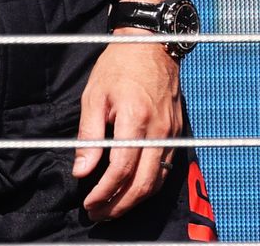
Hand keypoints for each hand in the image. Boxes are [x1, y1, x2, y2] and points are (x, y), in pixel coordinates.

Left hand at [73, 31, 183, 218]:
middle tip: (98, 214)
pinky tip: (131, 190)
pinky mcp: (177, 133)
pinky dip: (148, 185)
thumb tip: (82, 170)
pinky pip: (165, 169)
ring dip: (134, 200)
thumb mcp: (94, 96)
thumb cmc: (118, 67)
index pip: (121, 168)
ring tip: (112, 208)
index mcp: (135, 119)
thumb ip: (89, 136)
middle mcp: (158, 130)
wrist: (151, 45)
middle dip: (119, 204)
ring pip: (157, 181)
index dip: (104, 191)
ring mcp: (172, 133)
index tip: (88, 201)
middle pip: (143, 183)